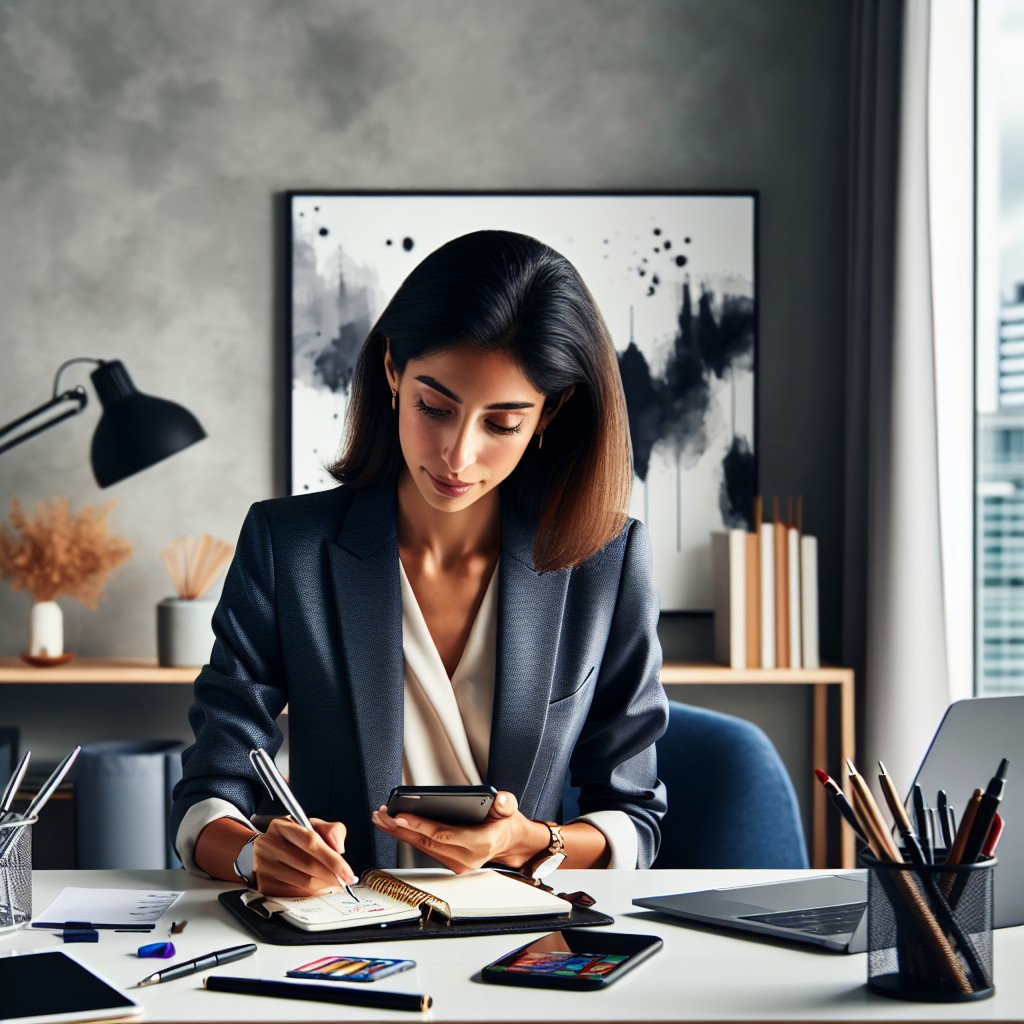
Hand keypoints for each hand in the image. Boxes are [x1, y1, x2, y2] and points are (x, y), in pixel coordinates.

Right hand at [252, 817, 356, 896]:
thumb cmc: (293, 838)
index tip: (347, 872)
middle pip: (308, 865)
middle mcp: (268, 845)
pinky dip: (312, 895)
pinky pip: (295, 895)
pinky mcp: (264, 885)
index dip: (332, 859)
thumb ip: (331, 831)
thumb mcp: (312, 826)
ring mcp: (263, 867)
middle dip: (332, 875)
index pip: (311, 841)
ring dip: (324, 886)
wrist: (265, 850)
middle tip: (345, 880)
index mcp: (282, 826)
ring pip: (303, 882)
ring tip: (334, 884)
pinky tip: (319, 889)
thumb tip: (339, 849)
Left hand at [371, 790, 543, 872]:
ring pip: (422, 847)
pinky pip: (425, 849)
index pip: (443, 835)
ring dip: (400, 833)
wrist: (509, 844)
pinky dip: (408, 837)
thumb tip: (500, 799)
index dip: (420, 826)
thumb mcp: (509, 810)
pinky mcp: (449, 862)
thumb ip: (506, 804)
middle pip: (426, 842)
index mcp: (479, 843)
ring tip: (382, 818)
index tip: (400, 816)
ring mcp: (456, 863)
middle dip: (401, 829)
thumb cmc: (506, 825)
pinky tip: (395, 826)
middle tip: (382, 815)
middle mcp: (465, 857)